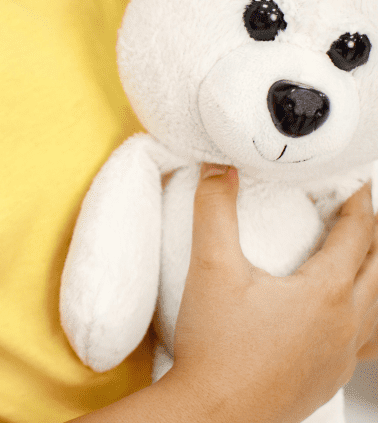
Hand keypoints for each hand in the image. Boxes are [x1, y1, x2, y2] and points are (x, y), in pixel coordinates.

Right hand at [165, 164, 377, 422]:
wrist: (214, 411)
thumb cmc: (216, 349)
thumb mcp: (210, 268)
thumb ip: (214, 211)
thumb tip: (220, 171)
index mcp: (326, 293)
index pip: (357, 236)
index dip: (359, 205)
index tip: (358, 187)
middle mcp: (345, 325)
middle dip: (373, 237)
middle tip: (361, 216)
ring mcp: (340, 356)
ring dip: (376, 280)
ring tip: (367, 265)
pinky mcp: (327, 379)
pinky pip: (366, 344)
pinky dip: (367, 320)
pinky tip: (349, 322)